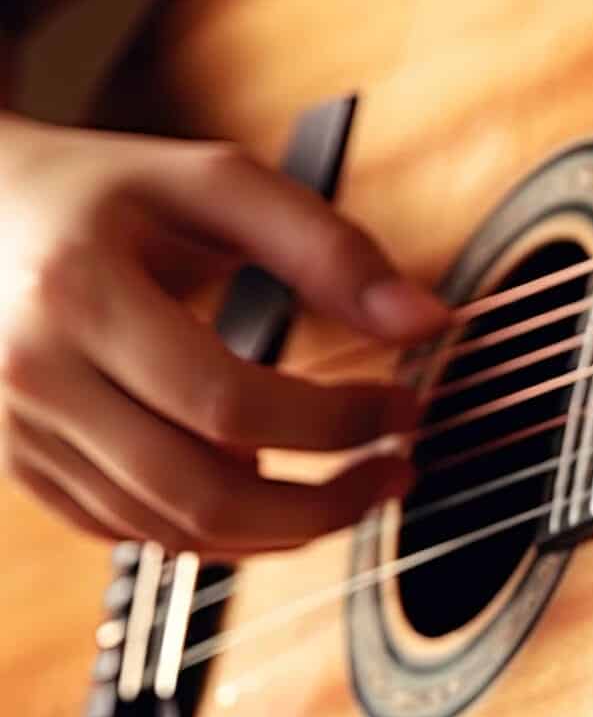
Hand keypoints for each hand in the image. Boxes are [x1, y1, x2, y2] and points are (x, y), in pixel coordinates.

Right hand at [0, 114, 448, 556]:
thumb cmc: (102, 189)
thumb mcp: (214, 184)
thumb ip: (327, 249)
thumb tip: (427, 321)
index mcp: (78, 294)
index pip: (231, 402)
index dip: (337, 422)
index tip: (407, 406)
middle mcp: (34, 378)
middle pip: (200, 492)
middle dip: (323, 505)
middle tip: (396, 474)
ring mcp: (16, 434)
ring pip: (167, 531)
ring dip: (279, 530)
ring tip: (351, 487)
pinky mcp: (18, 467)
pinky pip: (129, 532)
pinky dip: (213, 529)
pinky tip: (265, 487)